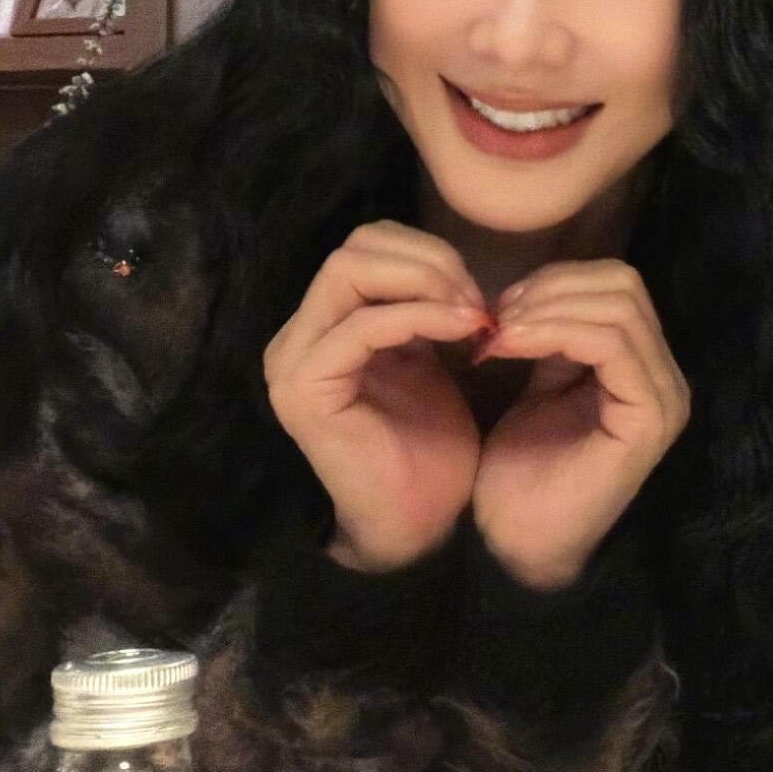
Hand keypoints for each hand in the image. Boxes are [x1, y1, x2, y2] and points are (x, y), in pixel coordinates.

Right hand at [263, 224, 489, 573]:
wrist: (420, 526)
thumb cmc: (431, 448)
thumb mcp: (431, 358)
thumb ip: (424, 308)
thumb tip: (450, 264)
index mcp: (324, 325)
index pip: (365, 245)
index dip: (428, 253)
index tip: (478, 292)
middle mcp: (297, 336)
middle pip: (355, 247)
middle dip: (428, 261)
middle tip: (476, 300)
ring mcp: (294, 361)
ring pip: (350, 270)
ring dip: (424, 282)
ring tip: (471, 315)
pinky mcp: (306, 388)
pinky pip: (364, 325)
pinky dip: (420, 316)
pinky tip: (464, 331)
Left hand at [469, 259, 694, 592]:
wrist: (512, 544)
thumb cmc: (519, 475)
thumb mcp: (538, 388)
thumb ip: (553, 340)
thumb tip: (534, 288)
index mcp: (642, 368)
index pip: (617, 285)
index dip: (554, 281)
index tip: (497, 310)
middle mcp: (666, 378)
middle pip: (623, 285)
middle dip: (550, 289)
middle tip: (496, 319)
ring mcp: (663, 398)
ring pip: (618, 307)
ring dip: (546, 309)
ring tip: (498, 335)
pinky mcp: (648, 419)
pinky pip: (610, 344)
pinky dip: (553, 331)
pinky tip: (509, 346)